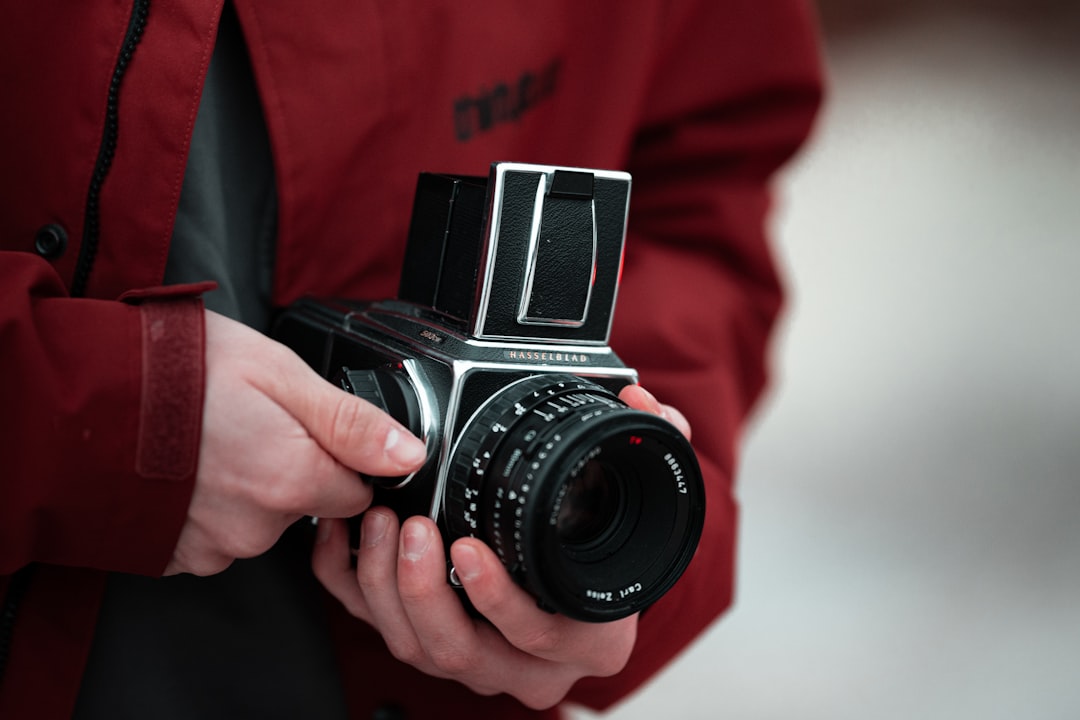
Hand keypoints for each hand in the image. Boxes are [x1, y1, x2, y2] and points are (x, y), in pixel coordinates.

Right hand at [164, 310, 426, 575]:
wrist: (77, 396)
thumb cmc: (173, 372)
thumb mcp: (279, 372)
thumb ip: (352, 421)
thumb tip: (410, 454)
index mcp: (292, 479)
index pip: (356, 494)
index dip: (342, 460)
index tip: (313, 434)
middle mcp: (257, 527)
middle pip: (306, 510)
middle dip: (292, 472)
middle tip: (252, 425)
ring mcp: (213, 546)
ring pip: (259, 523)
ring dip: (247, 490)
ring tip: (212, 442)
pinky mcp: (176, 556)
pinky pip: (215, 537)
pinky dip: (208, 509)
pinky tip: (188, 471)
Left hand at [312, 384, 690, 708]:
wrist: (580, 575)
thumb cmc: (604, 543)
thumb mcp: (638, 498)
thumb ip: (659, 442)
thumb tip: (644, 403)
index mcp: (585, 637)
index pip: (537, 635)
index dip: (497, 601)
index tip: (469, 550)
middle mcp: (529, 663)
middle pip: (462, 655)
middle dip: (424, 591)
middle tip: (409, 529)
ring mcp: (479, 660)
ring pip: (416, 649)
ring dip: (385, 587)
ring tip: (378, 524)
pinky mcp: (432, 640)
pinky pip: (378, 628)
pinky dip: (351, 585)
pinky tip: (344, 539)